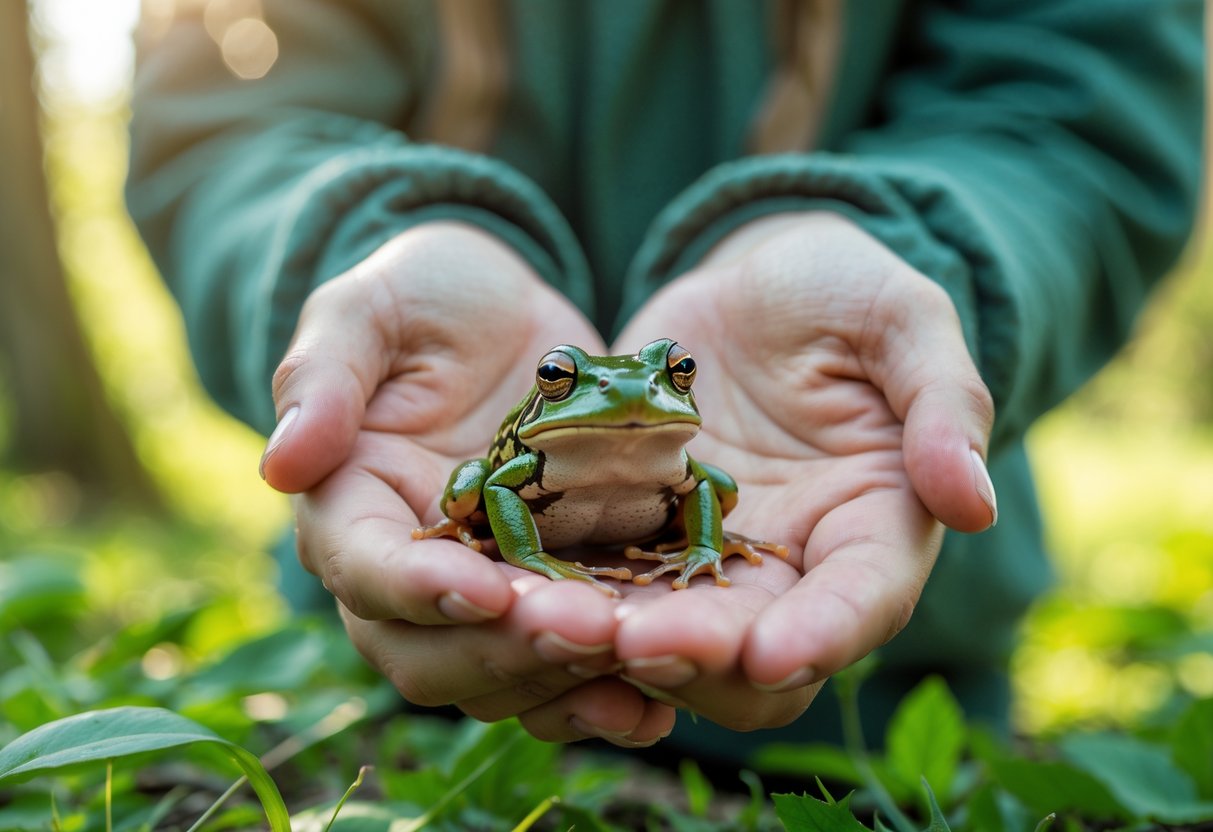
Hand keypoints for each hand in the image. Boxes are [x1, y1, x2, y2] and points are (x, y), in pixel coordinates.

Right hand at [261, 222, 673, 744]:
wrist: (515, 316)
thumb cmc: (430, 297)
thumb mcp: (375, 308)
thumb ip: (326, 371)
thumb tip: (281, 463)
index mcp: (353, 509)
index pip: (367, 570)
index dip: (417, 589)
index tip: (482, 588)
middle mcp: (413, 573)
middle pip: (432, 653)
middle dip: (507, 649)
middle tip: (586, 629)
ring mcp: (489, 593)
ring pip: (503, 679)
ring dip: (565, 683)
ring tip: (639, 664)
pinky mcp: (557, 595)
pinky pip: (570, 669)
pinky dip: (610, 690)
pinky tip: (663, 696)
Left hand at [605, 211, 995, 729]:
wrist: (749, 281)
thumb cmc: (839, 290)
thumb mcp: (901, 320)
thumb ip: (944, 402)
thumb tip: (974, 505)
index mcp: (874, 526)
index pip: (861, 601)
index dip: (822, 634)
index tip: (772, 654)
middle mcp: (793, 566)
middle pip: (756, 650)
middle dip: (700, 658)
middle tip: (637, 646)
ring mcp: (710, 560)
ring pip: (671, 636)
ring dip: (618, 645)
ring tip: (557, 628)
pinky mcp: (638, 536)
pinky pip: (605, 586)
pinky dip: (568, 602)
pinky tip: (518, 597)